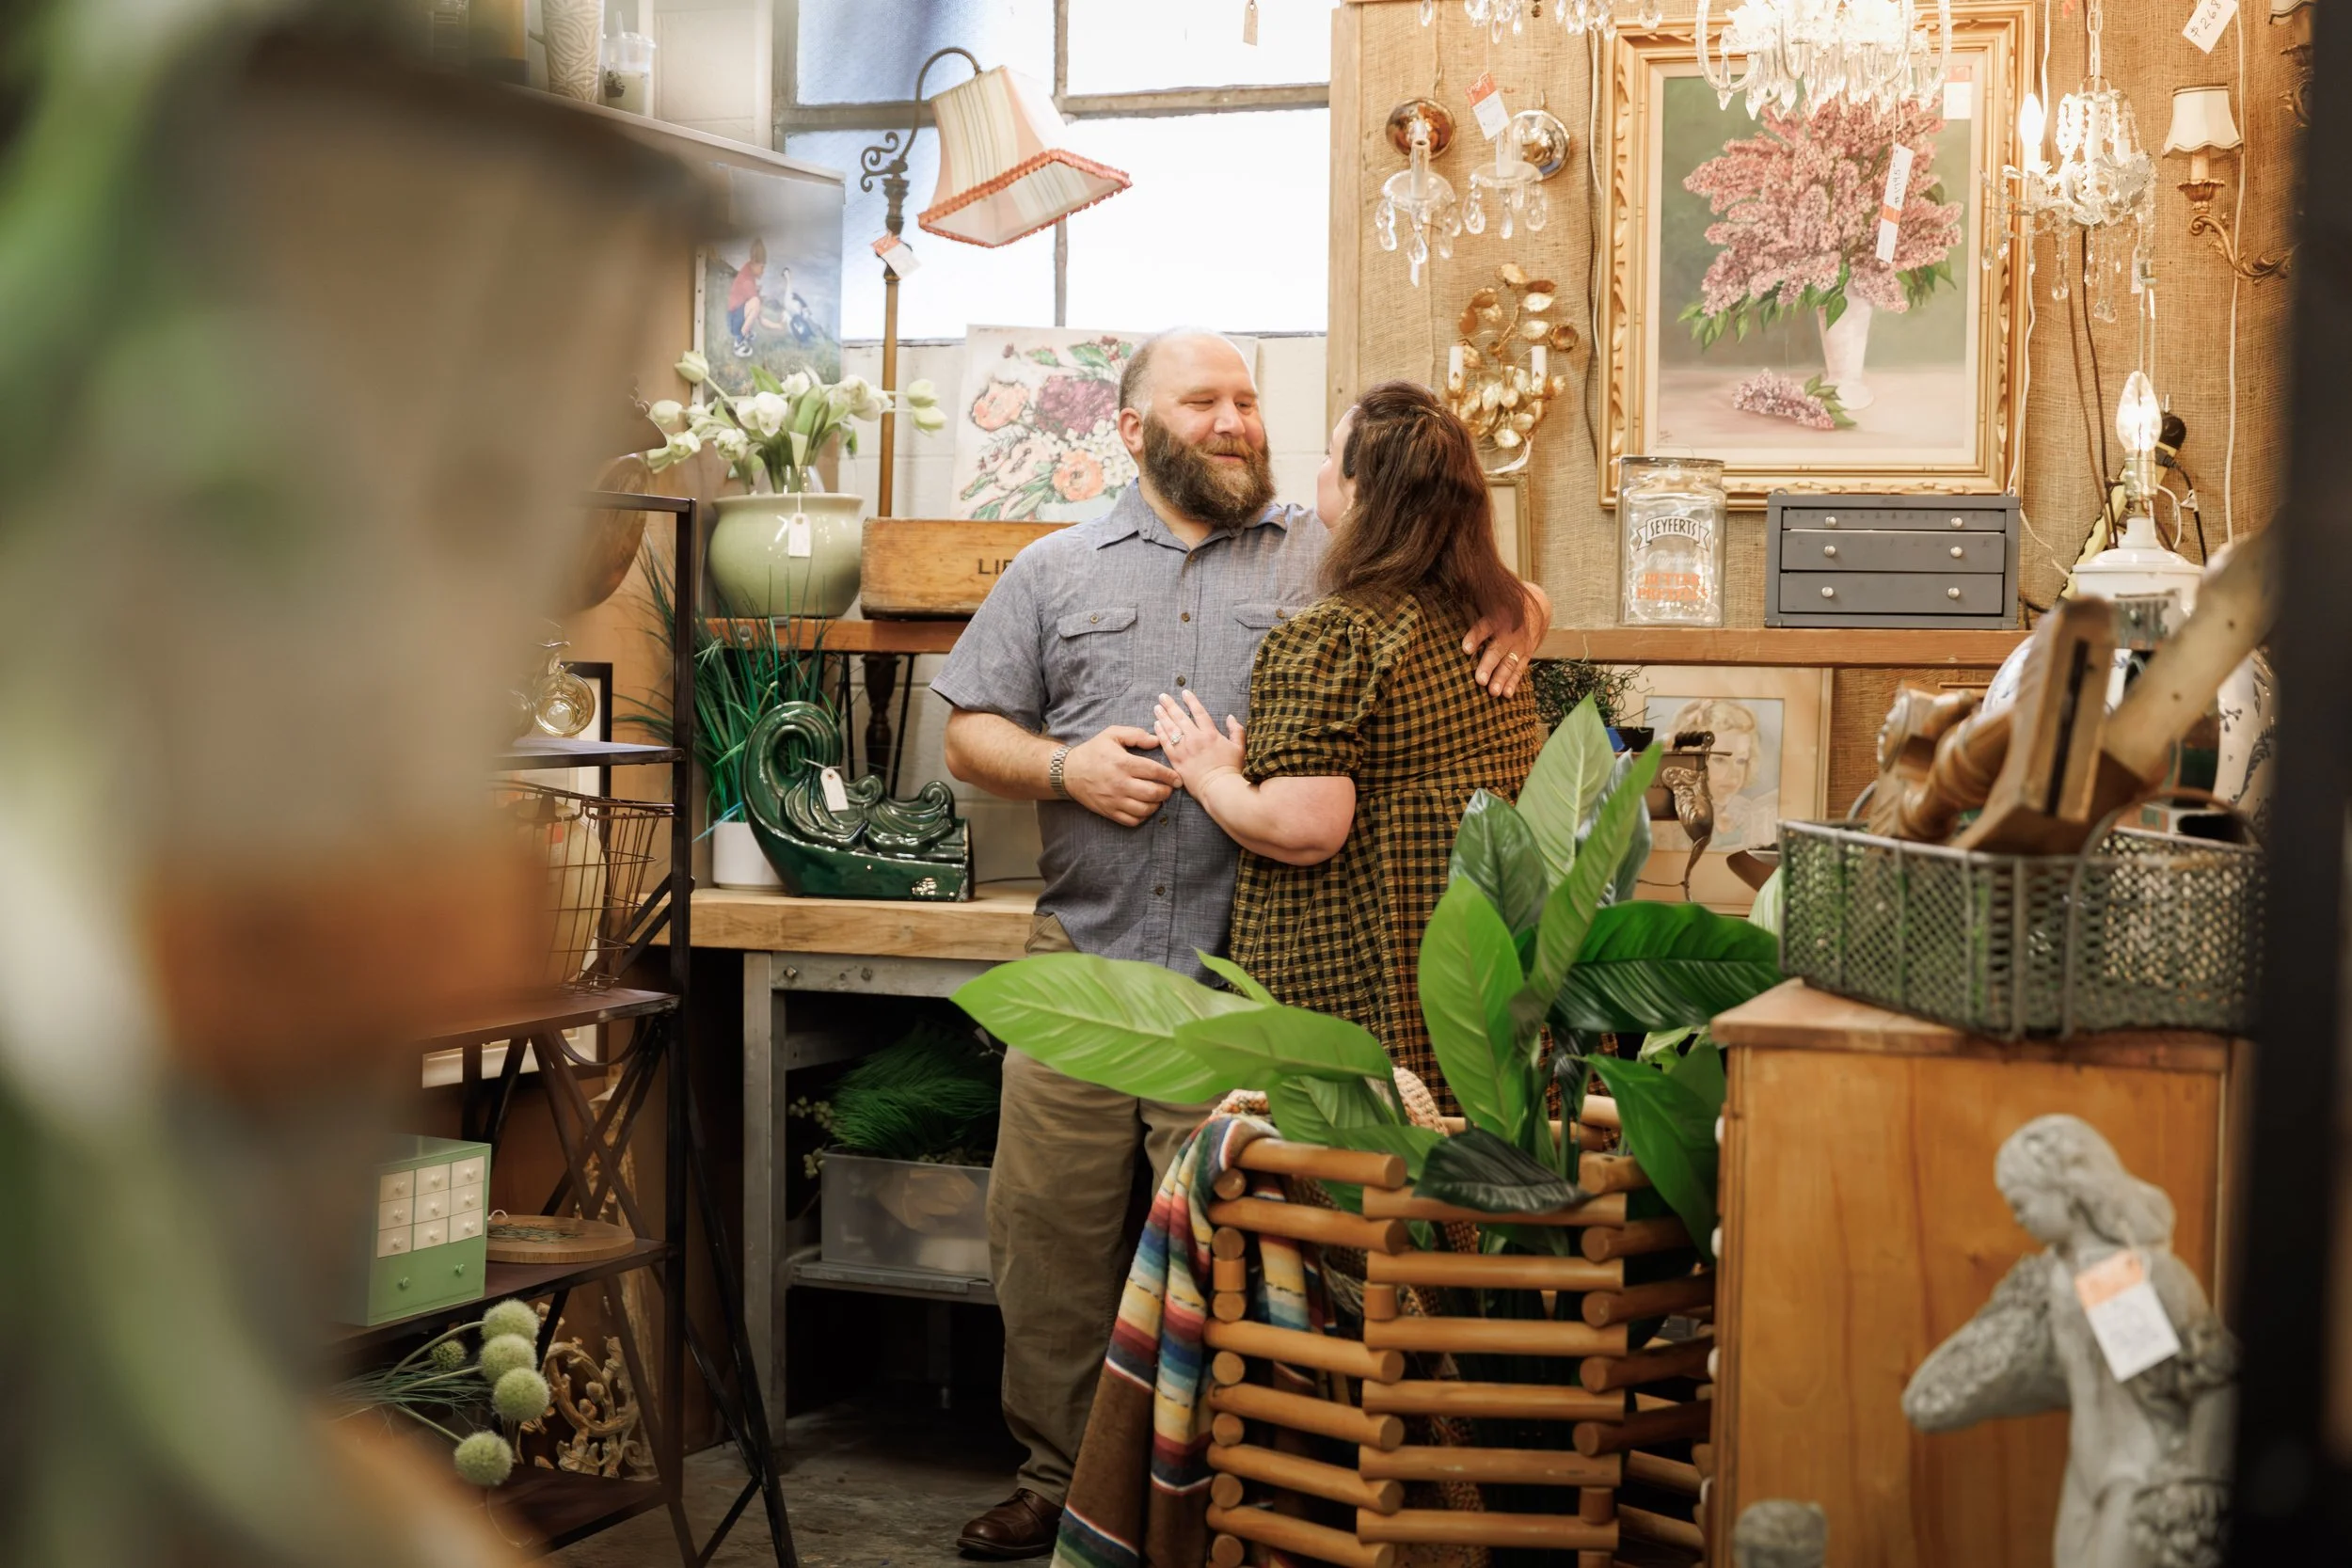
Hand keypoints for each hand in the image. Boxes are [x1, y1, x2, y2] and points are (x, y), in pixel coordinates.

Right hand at [1062, 725, 1179, 826]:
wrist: (1068, 772)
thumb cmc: (1093, 751)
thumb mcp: (1112, 734)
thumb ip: (1135, 735)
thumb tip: (1156, 740)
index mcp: (1123, 763)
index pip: (1155, 771)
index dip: (1170, 776)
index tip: (1177, 778)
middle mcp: (1120, 783)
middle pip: (1153, 793)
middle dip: (1167, 792)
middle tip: (1170, 788)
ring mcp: (1115, 800)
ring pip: (1145, 809)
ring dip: (1157, 805)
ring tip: (1158, 798)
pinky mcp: (1110, 812)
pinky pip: (1132, 820)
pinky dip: (1143, 816)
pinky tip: (1145, 807)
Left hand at [1153, 690, 1246, 795]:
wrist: (1219, 788)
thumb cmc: (1231, 770)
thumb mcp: (1239, 748)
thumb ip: (1236, 731)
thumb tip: (1230, 717)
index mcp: (1210, 734)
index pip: (1199, 712)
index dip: (1191, 701)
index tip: (1184, 692)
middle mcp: (1195, 738)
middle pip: (1180, 717)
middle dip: (1171, 705)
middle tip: (1162, 696)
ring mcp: (1184, 749)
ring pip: (1170, 728)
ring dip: (1162, 716)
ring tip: (1156, 707)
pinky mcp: (1176, 760)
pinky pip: (1165, 743)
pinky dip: (1160, 733)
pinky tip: (1155, 725)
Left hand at [1464, 582, 1549, 697]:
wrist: (1538, 604)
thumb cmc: (1504, 604)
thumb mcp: (1492, 600)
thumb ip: (1473, 604)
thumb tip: (1451, 596)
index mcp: (1498, 616)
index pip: (1484, 626)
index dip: (1475, 637)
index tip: (1465, 649)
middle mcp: (1510, 631)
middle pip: (1497, 650)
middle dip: (1489, 665)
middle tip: (1480, 680)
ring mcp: (1520, 644)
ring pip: (1509, 663)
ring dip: (1501, 678)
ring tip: (1493, 692)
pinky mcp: (1527, 653)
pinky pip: (1520, 669)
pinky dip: (1513, 682)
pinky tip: (1506, 694)